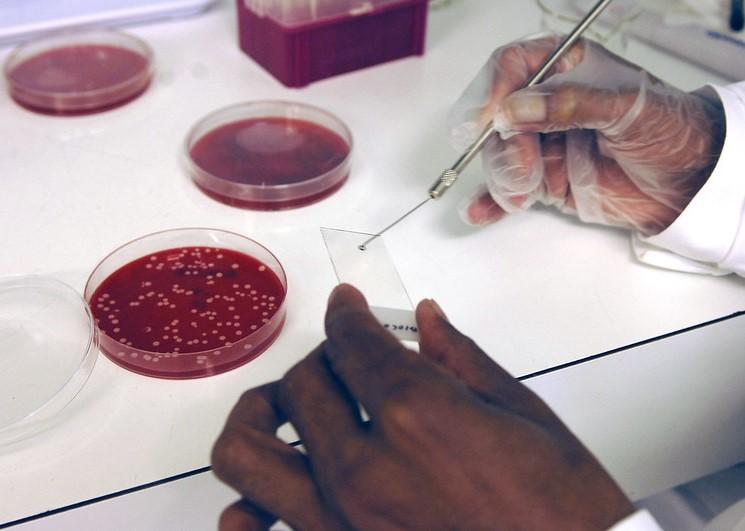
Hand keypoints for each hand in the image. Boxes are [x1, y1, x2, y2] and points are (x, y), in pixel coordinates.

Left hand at [212, 284, 633, 529]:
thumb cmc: (565, 507)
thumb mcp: (523, 415)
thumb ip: (460, 359)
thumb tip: (425, 318)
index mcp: (418, 415)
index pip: (353, 342)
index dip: (347, 313)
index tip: (348, 305)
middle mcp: (363, 468)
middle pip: (303, 384)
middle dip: (323, 356)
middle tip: (346, 355)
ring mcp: (339, 522)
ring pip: (247, 452)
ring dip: (259, 416)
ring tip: (285, 409)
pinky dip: (245, 513)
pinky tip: (258, 503)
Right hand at [449, 37, 724, 234]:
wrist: (690, 184)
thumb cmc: (671, 131)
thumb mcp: (626, 107)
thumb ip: (569, 105)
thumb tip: (515, 108)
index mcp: (566, 70)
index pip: (512, 66)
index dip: (493, 89)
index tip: (488, 117)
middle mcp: (546, 106)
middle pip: (496, 118)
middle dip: (501, 145)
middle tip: (522, 165)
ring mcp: (542, 145)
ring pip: (498, 157)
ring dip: (504, 177)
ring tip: (528, 192)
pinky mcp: (544, 180)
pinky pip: (507, 191)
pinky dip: (490, 202)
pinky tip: (479, 211)